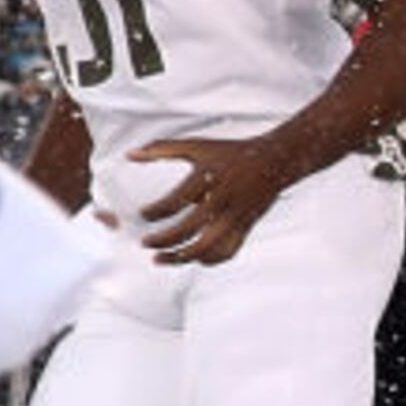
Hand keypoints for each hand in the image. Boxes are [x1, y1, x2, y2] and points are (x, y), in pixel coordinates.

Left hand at [126, 132, 301, 266]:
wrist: (275, 160)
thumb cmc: (232, 153)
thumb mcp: (197, 146)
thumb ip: (162, 149)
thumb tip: (130, 155)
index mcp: (207, 180)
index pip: (173, 203)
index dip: (153, 213)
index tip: (142, 214)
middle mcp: (221, 200)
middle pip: (186, 230)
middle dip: (161, 241)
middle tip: (145, 242)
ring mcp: (235, 216)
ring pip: (205, 247)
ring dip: (180, 257)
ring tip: (160, 259)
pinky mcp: (245, 226)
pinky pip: (227, 251)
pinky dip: (209, 260)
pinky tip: (193, 260)